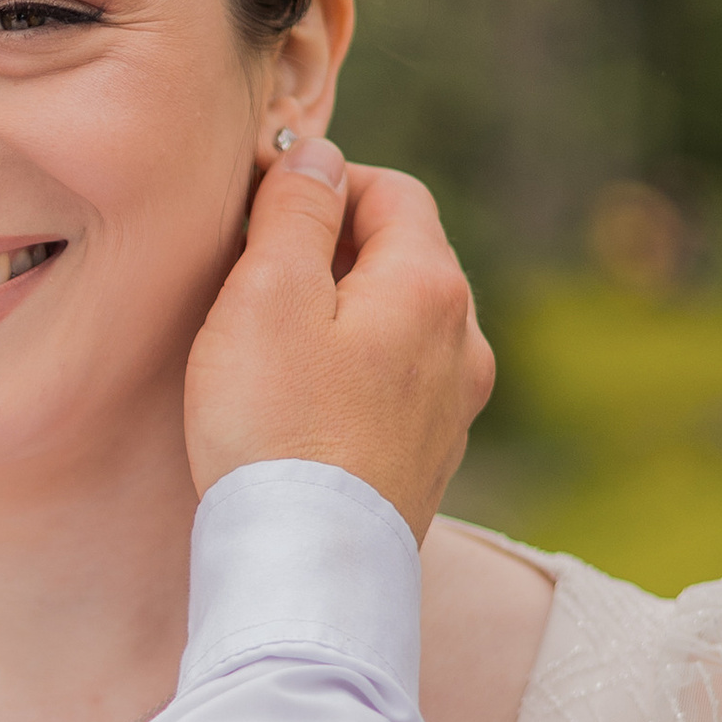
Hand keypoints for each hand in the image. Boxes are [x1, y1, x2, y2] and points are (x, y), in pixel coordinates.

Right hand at [183, 139, 493, 538]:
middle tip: (257, 271)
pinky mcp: (430, 460)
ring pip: (402, 324)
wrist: (305, 566)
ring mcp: (454, 408)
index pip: (394, 191)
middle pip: (404, 257)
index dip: (327, 182)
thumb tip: (317, 155)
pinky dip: (354, 371)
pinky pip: (397, 385)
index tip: (264, 204)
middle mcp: (464, 342)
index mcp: (431, 287)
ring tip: (274, 340)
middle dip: (335, 248)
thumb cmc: (275, 427)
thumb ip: (296, 211)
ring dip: (345, 313)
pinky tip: (302, 402)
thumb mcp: (267, 295)